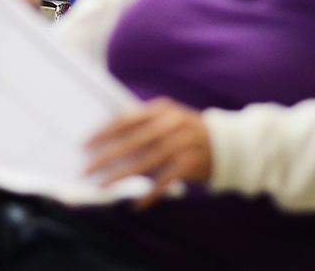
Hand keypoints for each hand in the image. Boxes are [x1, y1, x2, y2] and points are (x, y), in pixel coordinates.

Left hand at [86, 97, 212, 209]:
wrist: (229, 145)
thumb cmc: (189, 133)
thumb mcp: (168, 121)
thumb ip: (143, 127)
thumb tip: (108, 143)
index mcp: (161, 109)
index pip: (125, 119)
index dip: (102, 132)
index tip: (84, 144)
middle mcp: (170, 124)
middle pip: (130, 141)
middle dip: (105, 156)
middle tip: (86, 169)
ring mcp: (181, 143)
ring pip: (143, 161)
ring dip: (120, 175)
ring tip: (102, 185)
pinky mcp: (190, 163)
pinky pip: (163, 181)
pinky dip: (149, 194)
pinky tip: (137, 204)